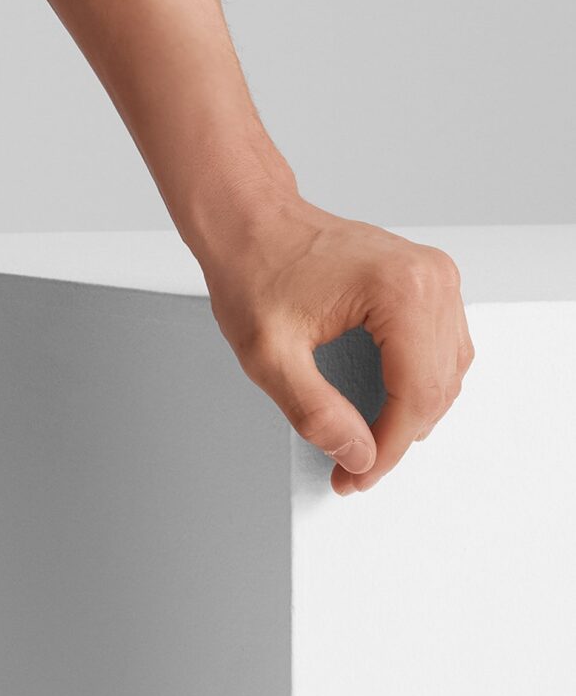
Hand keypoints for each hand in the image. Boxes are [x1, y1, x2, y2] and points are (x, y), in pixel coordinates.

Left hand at [200, 204, 473, 493]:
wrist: (249, 219)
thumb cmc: (253, 267)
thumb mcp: (268, 353)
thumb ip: (314, 412)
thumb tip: (358, 455)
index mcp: (400, 289)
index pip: (416, 395)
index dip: (387, 449)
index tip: (356, 476)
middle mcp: (430, 277)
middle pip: (437, 388)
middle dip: (396, 438)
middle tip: (355, 469)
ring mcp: (435, 275)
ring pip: (446, 373)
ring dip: (412, 415)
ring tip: (368, 443)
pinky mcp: (428, 280)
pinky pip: (442, 350)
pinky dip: (418, 384)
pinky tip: (387, 405)